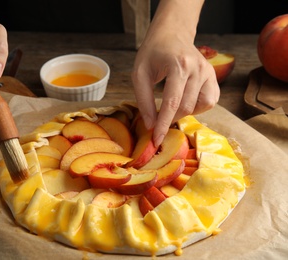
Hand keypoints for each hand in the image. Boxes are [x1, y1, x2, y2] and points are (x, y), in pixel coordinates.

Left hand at [132, 32, 219, 146]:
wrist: (171, 34)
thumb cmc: (153, 53)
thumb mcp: (139, 74)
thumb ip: (144, 100)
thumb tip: (151, 125)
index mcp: (178, 65)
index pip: (172, 103)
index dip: (163, 124)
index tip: (156, 140)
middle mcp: (198, 68)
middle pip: (186, 107)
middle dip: (170, 118)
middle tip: (157, 120)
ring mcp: (209, 72)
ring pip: (201, 106)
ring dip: (185, 112)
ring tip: (172, 104)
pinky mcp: (214, 77)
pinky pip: (210, 102)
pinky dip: (197, 107)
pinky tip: (185, 100)